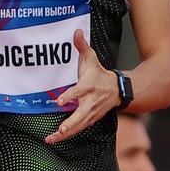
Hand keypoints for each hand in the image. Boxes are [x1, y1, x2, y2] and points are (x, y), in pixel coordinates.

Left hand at [46, 30, 121, 144]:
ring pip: (78, 126)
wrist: (118, 89)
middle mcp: (90, 101)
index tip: (58, 101)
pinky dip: (68, 136)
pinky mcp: (90, 120)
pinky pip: (78, 129)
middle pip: (80, 115)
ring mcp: (91, 113)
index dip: (69, 96)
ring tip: (51, 139)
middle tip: (61, 129)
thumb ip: (82, 46)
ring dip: (65, 134)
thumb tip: (76, 31)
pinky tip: (55, 139)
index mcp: (89, 86)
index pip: (78, 91)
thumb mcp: (92, 59)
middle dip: (70, 123)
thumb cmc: (100, 74)